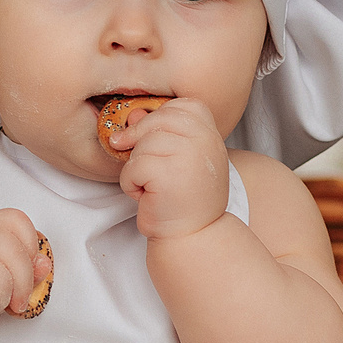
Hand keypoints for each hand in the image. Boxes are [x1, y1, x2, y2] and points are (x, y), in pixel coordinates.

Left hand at [111, 98, 229, 240]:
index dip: (161, 119)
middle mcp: (205, 141)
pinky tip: (147, 197)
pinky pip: (133, 167)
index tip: (153, 140)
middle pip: (157, 119)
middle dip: (142, 142)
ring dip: (136, 168)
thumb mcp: (179, 160)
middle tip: (144, 167)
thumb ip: (161, 133)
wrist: (193, 237)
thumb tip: (133, 114)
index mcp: (212, 135)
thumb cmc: (184, 200)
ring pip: (141, 144)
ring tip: (152, 186)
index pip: (183, 105)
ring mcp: (188, 155)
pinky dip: (131, 184)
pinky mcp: (167, 174)